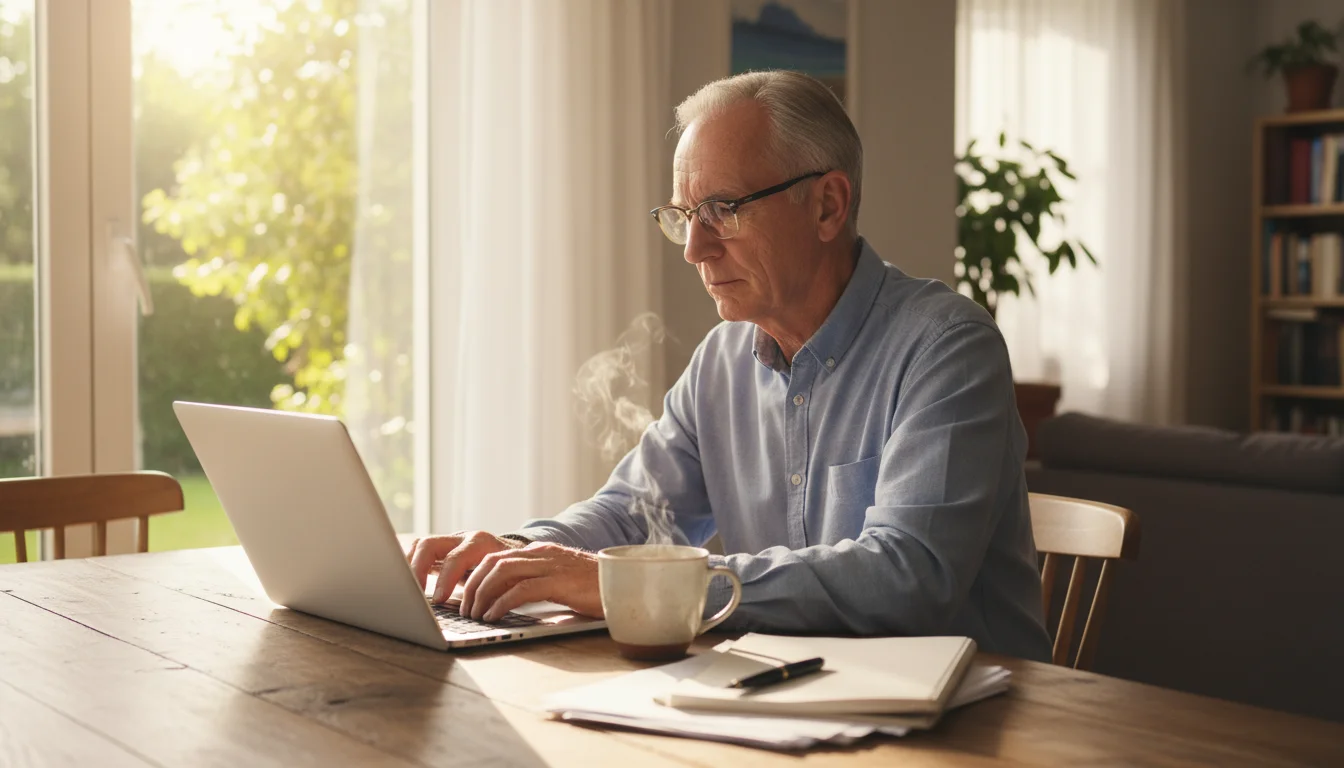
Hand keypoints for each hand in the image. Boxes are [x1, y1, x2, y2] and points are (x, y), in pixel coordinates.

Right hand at [406, 531, 526, 602]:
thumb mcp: (509, 579)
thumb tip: (480, 612)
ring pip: (421, 546)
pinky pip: (420, 552)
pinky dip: (411, 566)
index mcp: (481, 544)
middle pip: (430, 544)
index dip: (445, 579)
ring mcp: (450, 542)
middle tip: (414, 595)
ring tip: (406, 589)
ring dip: (410, 567)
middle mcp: (462, 538)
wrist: (520, 553)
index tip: (438, 600)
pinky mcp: (443, 550)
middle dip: (417, 570)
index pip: (456, 557)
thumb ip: (493, 590)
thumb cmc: (514, 570)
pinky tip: (408, 583)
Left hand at [459, 542, 601, 621]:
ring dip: (483, 594)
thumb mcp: (560, 580)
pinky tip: (494, 617)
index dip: (476, 576)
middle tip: (466, 609)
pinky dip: (502, 603)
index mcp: (540, 552)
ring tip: (476, 615)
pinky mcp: (559, 581)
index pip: (497, 557)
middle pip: (493, 562)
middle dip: (473, 585)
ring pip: (502, 572)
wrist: (627, 584)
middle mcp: (542, 554)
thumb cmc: (595, 588)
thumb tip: (508, 599)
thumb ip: (537, 582)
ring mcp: (551, 565)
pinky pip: (521, 589)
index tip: (466, 597)